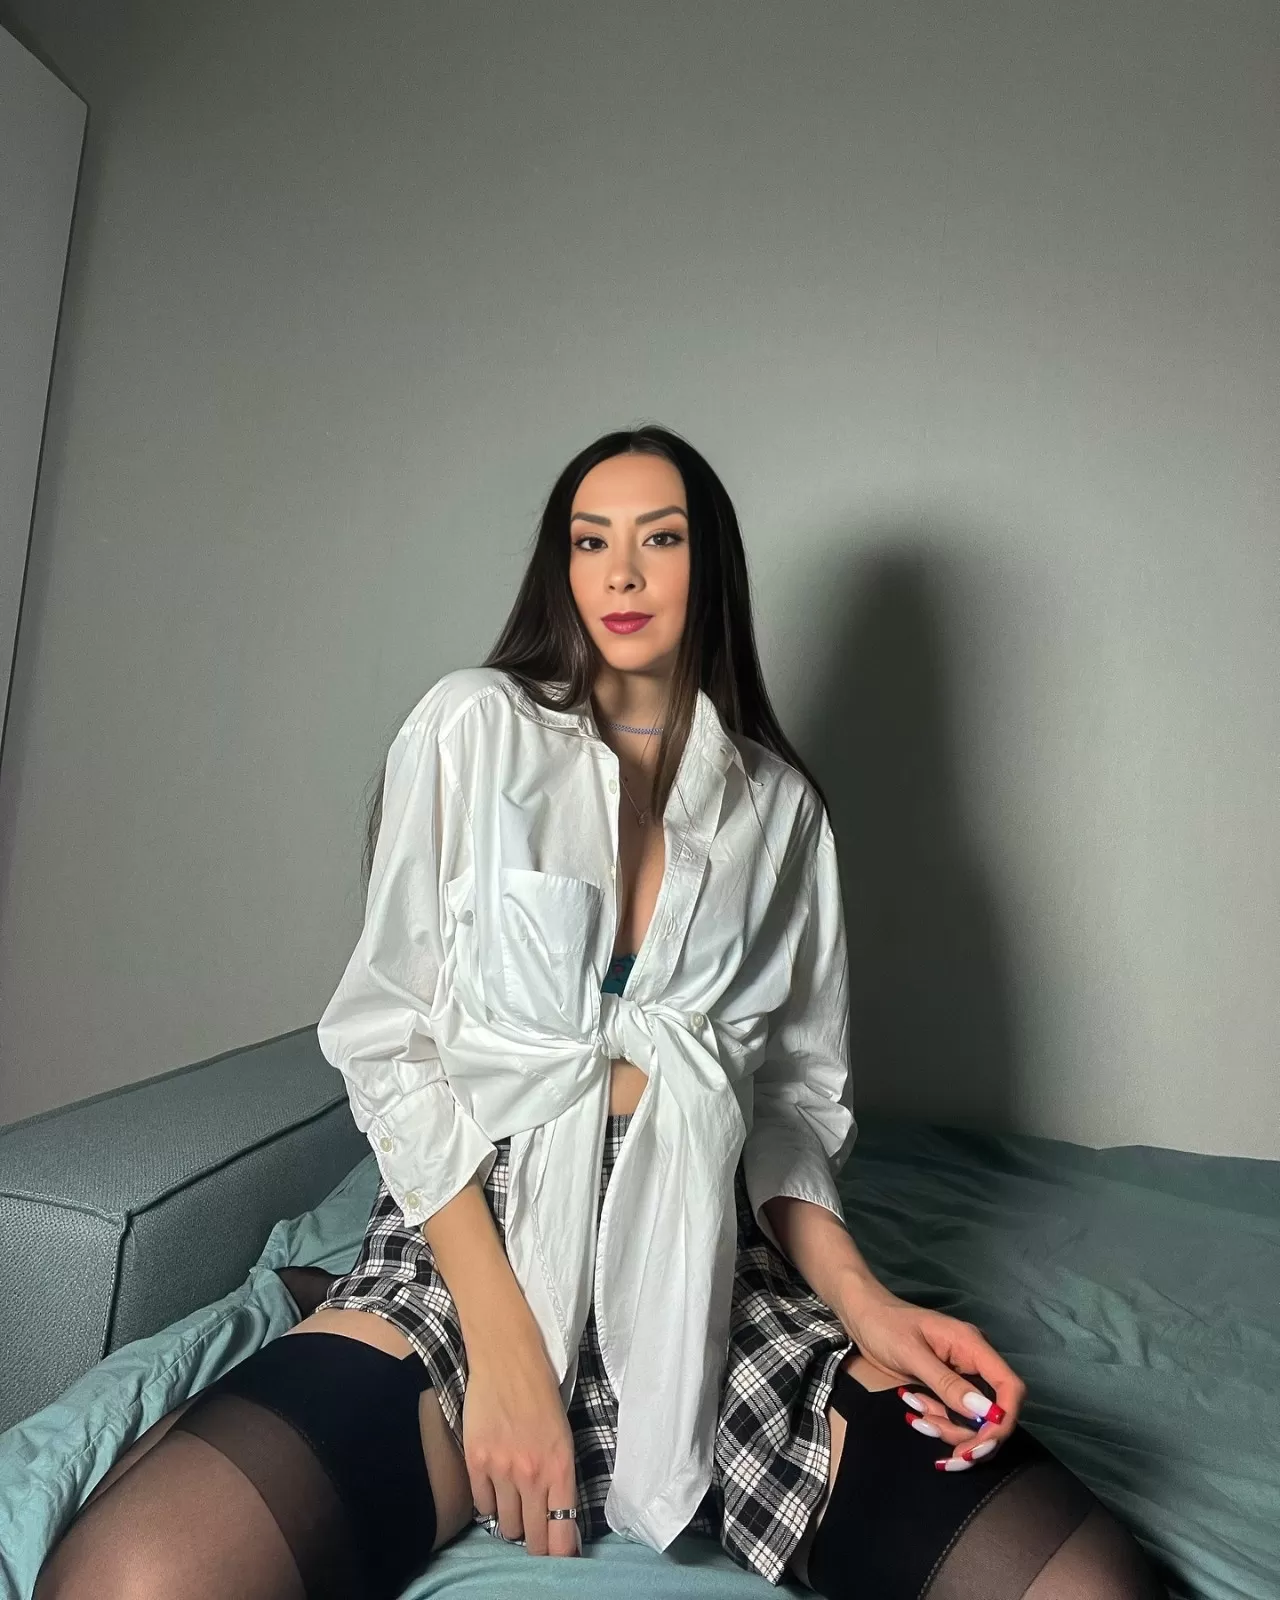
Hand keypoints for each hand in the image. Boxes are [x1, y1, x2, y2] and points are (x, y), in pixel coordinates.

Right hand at [463, 1338, 581, 1555]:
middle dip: (536, 1544)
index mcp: (561, 1468)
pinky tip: (495, 1489)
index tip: (559, 1558)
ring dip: (511, 1520)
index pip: (562, 1534)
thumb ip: (561, 1478)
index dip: (561, 1555)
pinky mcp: (475, 1461)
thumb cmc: (541, 1394)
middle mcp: (532, 1475)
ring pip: (505, 1525)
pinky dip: (489, 1503)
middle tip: (535, 1538)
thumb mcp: (563, 1437)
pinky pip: (481, 1505)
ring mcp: (501, 1470)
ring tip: (515, 1503)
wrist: (508, 1358)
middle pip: (532, 1537)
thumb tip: (558, 1518)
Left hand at [843, 1284, 1025, 1469]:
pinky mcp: (947, 1388)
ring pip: (973, 1420)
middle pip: (994, 1412)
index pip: (1010, 1387)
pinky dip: (937, 1422)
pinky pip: (954, 1416)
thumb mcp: (911, 1354)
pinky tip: (915, 1411)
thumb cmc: (885, 1325)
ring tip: (917, 1416)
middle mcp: (973, 1362)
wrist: (863, 1316)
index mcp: (972, 1345)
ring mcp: (961, 1376)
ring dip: (948, 1429)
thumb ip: (947, 1383)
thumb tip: (985, 1413)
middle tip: (942, 1446)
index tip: (979, 1445)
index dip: (1003, 1420)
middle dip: (971, 1436)